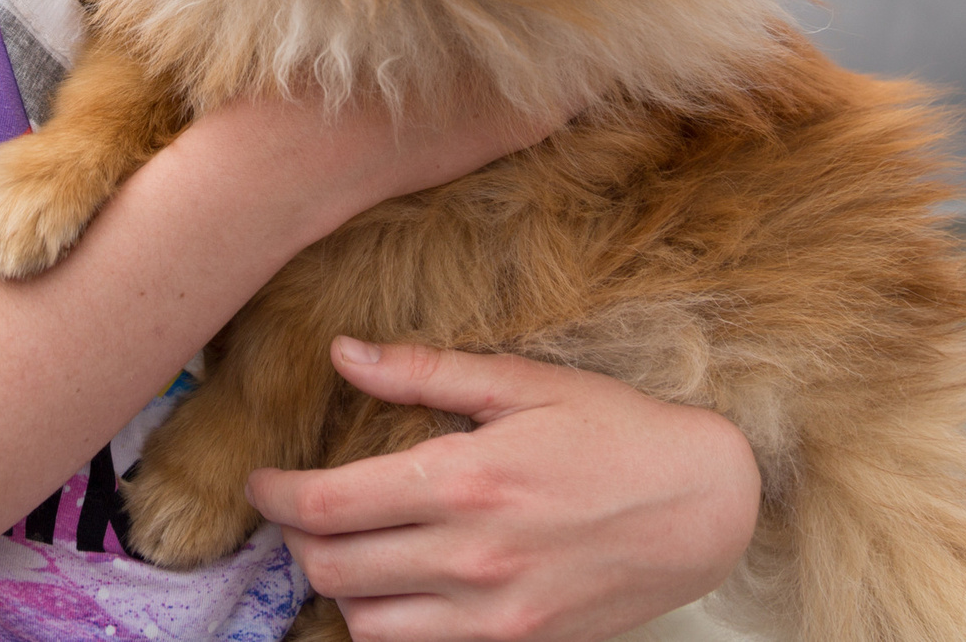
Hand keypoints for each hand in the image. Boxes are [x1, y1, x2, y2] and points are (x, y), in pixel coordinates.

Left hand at [246, 340, 759, 641]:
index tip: (261, 481)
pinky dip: (389, 626)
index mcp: (465, 479)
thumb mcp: (523, 382)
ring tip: (346, 550)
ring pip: (366, 624)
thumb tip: (345, 352)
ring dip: (338, 589)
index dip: (276, 496)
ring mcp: (495, 614)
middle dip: (296, 539)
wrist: (704, 508)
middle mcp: (471, 556)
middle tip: (298, 511)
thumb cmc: (615, 432)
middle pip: (332, 569)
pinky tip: (396, 589)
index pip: (329, 505)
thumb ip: (424, 372)